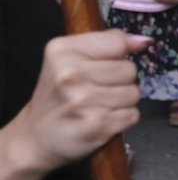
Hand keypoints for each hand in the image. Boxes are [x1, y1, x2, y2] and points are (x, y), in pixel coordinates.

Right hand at [5, 32, 147, 174]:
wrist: (34, 138)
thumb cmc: (57, 94)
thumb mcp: (71, 58)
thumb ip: (109, 42)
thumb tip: (142, 41)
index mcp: (62, 51)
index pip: (118, 43)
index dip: (116, 56)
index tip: (99, 66)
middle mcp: (70, 75)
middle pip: (129, 70)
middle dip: (120, 80)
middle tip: (96, 90)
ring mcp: (83, 102)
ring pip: (134, 93)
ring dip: (122, 101)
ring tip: (98, 105)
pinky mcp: (96, 126)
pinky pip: (133, 115)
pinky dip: (122, 119)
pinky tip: (101, 120)